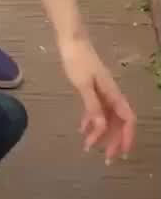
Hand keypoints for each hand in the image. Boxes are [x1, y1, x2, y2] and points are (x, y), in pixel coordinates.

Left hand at [58, 32, 136, 163]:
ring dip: (101, 133)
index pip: (128, 120)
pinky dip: (91, 121)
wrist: (71, 40)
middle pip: (118, 122)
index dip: (127, 137)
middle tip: (105, 159)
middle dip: (114, 141)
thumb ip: (93, 106)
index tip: (121, 154)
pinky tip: (82, 130)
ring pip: (107, 118)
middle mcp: (111, 95)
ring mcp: (102, 92)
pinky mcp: (93, 88)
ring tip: (89, 147)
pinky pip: (96, 110)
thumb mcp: (83, 85)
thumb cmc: (77, 60)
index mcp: (113, 94)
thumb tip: (101, 128)